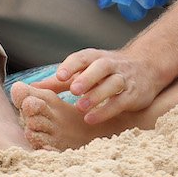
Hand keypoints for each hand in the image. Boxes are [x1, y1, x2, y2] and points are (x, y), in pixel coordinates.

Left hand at [32, 48, 161, 124]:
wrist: (145, 68)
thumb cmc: (105, 72)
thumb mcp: (83, 72)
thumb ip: (59, 81)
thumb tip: (32, 88)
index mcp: (95, 57)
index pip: (83, 57)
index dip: (72, 65)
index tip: (60, 75)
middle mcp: (110, 65)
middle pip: (100, 67)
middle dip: (87, 77)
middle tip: (73, 88)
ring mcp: (123, 79)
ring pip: (113, 84)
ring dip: (97, 95)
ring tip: (80, 107)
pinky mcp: (133, 94)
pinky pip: (120, 101)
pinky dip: (106, 110)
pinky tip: (91, 119)